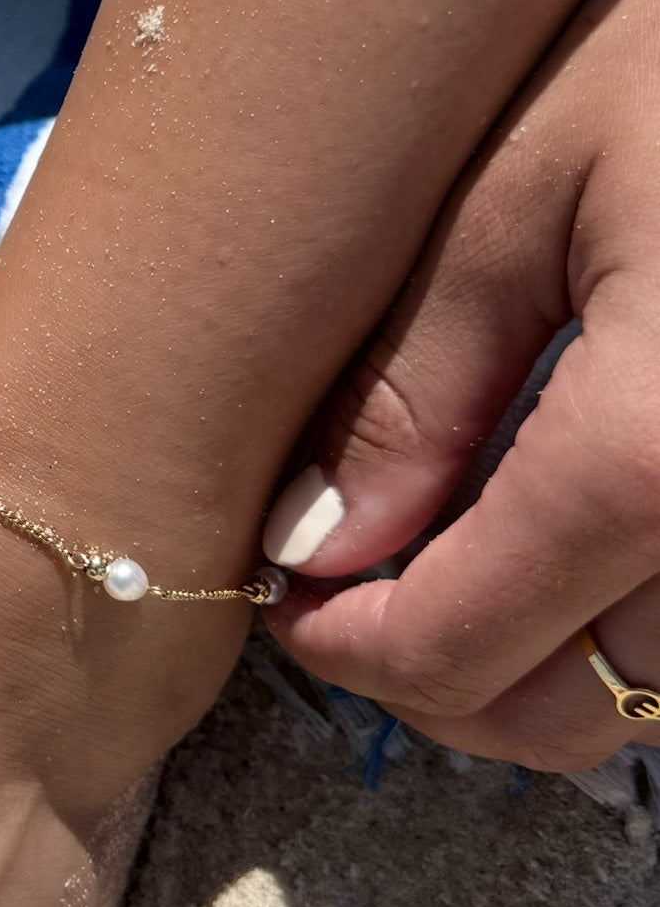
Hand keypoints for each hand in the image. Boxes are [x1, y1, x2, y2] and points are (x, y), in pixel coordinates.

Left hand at [262, 0, 659, 771]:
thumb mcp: (515, 195)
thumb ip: (414, 393)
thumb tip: (313, 550)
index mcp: (658, 455)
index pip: (459, 650)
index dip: (346, 648)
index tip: (284, 596)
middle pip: (559, 710)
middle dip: (431, 672)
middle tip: (350, 582)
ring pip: (636, 691)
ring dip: (522, 661)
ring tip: (442, 553)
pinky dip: (606, 616)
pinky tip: (549, 530)